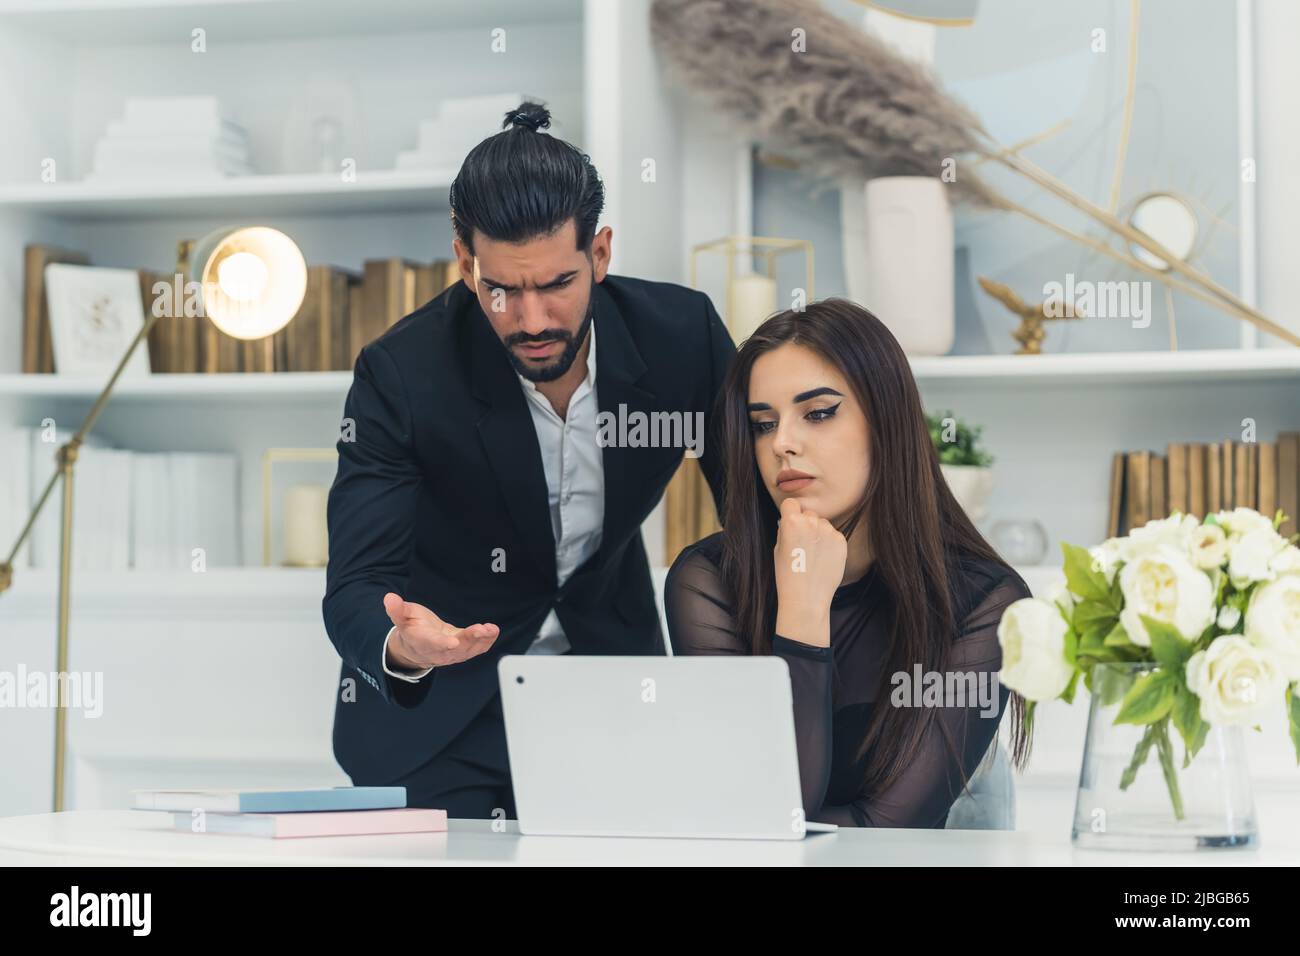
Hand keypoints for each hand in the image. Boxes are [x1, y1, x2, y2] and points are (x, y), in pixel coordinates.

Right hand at [383, 592, 498, 670]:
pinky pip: (477, 649)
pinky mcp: (464, 651)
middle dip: (469, 639)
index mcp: (423, 642)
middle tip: (480, 630)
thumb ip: (397, 610)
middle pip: (455, 649)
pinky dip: (487, 641)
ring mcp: (453, 654)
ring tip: (490, 629)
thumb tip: (389, 598)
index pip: (433, 644)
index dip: (442, 644)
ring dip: (481, 640)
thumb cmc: (412, 628)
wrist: (418, 647)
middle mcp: (439, 652)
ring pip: (468, 650)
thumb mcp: (402, 617)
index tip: (452, 642)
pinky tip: (493, 631)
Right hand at [773, 497, 846, 646]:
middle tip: (802, 545)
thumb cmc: (787, 575)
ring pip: (823, 524)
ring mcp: (828, 531)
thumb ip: (786, 530)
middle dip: (806, 524)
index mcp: (791, 522)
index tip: (791, 523)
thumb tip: (792, 520)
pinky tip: (823, 559)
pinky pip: (834, 535)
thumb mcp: (778, 548)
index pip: (791, 503)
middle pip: (809, 513)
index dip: (790, 513)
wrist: (806, 598)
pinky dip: (830, 544)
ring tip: (813, 555)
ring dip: (819, 533)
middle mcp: (811, 522)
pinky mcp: (841, 541)